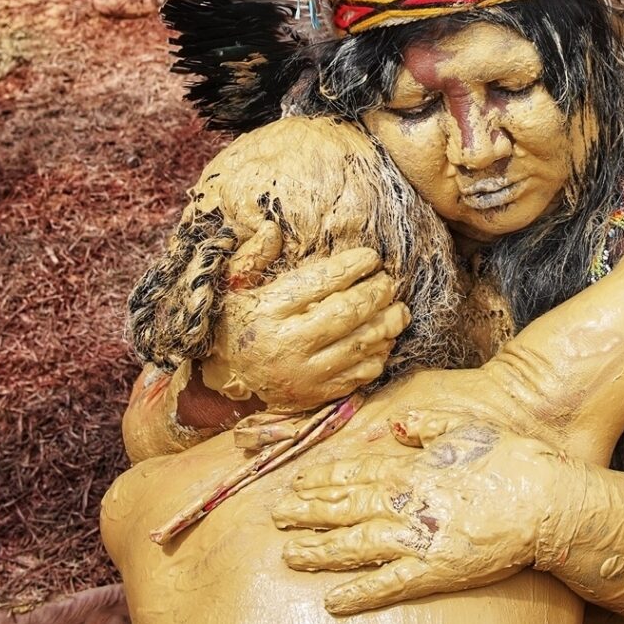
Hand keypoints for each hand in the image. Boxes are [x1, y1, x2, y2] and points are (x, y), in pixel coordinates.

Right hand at [199, 248, 409, 411]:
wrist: (224, 374)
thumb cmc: (237, 319)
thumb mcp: (232, 284)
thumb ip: (252, 255)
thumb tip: (272, 228)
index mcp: (267, 311)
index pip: (318, 283)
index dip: (350, 267)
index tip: (372, 257)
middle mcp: (286, 344)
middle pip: (345, 314)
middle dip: (375, 295)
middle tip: (389, 282)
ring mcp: (303, 374)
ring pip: (358, 345)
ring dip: (386, 325)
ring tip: (399, 310)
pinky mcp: (315, 395)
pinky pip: (358, 375)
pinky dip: (378, 356)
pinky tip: (385, 340)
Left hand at [273, 411, 584, 612]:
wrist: (545, 499)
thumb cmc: (513, 460)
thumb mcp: (468, 429)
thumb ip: (429, 426)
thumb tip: (397, 425)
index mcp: (414, 467)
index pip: (358, 472)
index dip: (324, 478)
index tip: (299, 480)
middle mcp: (408, 501)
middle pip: (347, 506)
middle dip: (309, 511)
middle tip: (278, 514)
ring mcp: (419, 537)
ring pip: (357, 544)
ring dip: (320, 549)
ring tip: (290, 553)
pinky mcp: (435, 569)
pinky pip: (389, 584)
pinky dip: (359, 593)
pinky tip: (334, 601)